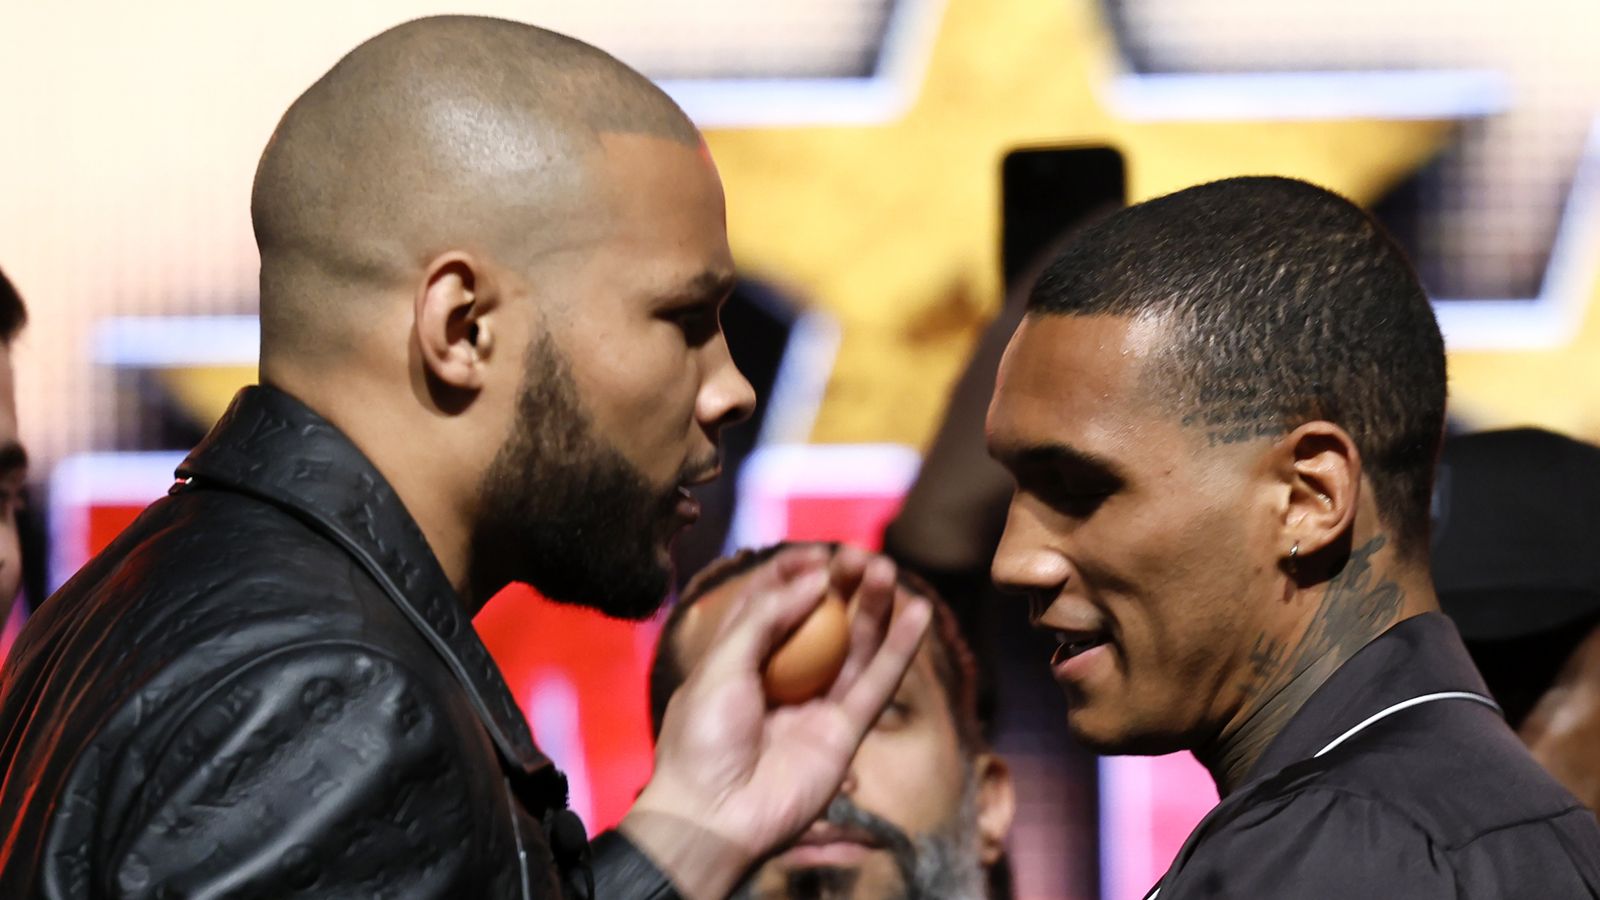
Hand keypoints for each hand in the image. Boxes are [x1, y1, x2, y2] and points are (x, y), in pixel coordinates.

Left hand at [621, 545, 931, 899]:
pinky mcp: (844, 734)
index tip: (817, 553)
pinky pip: (877, 685)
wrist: (714, 816)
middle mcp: (782, 678)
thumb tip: (813, 579)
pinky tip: (919, 613)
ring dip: (875, 608)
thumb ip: (765, 618)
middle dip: (842, 586)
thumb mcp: (721, 666)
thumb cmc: (702, 740)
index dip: (796, 574)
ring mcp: (815, 706)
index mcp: (740, 659)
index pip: (772, 603)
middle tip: (862, 557)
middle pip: (821, 621)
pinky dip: (900, 650)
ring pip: (854, 648)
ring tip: (890, 572)